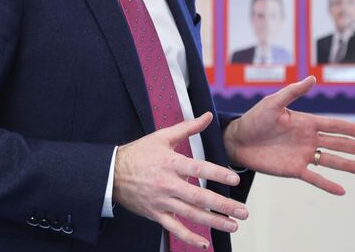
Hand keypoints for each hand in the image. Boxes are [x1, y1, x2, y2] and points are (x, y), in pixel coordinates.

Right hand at [113, 112, 249, 248]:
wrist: (111, 173)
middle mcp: (167, 184)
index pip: (198, 169)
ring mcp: (161, 202)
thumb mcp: (162, 136)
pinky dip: (189, 237)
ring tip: (233, 226)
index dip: (217, 174)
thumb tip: (208, 116)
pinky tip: (204, 243)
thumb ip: (188, 127)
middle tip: (242, 211)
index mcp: (170, 163)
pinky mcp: (155, 214)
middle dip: (223, 205)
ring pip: (190, 215)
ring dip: (213, 222)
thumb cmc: (139, 153)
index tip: (234, 179)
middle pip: (198, 197)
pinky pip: (174, 229)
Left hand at [222, 76, 354, 194]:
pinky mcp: (294, 169)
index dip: (353, 130)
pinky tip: (342, 190)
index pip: (335, 126)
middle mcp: (308, 139)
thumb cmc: (254, 118)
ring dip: (349, 165)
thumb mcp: (273, 102)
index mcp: (306, 122)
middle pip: (339, 144)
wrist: (238, 140)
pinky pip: (314, 178)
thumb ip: (293, 92)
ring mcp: (302, 155)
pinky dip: (328, 184)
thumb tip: (312, 78)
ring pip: (331, 161)